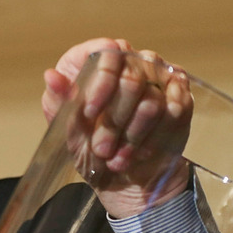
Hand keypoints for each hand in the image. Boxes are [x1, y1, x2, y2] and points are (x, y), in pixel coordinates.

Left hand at [42, 38, 192, 217]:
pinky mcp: (180, 97)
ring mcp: (159, 78)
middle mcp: (131, 62)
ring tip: (116, 157)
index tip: (89, 112)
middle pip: (130, 79)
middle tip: (101, 148)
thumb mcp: (68, 131)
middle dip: (113, 122)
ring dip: (131, 136)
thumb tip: (51, 76)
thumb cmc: (92, 150)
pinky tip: (141, 153)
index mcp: (99, 64)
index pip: (105, 52)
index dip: (100, 81)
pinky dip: (153, 139)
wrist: (124, 179)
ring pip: (150, 100)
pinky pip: (173, 112)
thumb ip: (58, 102)